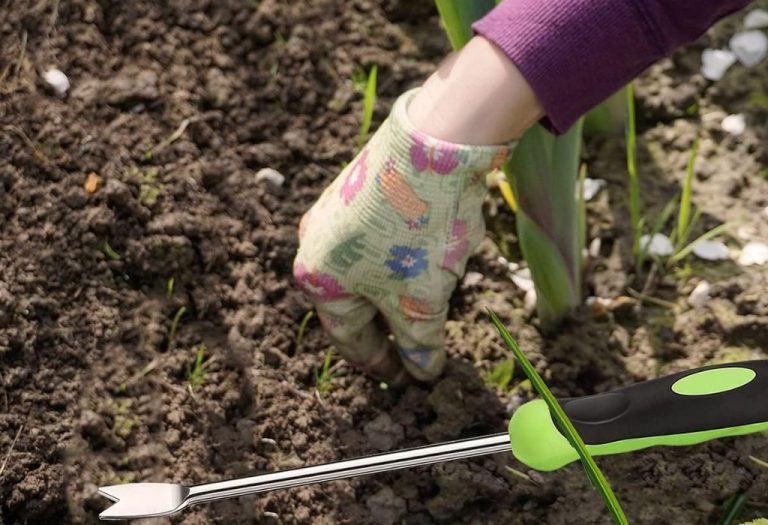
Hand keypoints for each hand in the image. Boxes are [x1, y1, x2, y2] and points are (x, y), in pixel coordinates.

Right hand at [293, 89, 511, 382]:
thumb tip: (423, 373)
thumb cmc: (417, 234)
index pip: (350, 339)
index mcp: (318, 280)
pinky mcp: (360, 189)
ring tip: (433, 298)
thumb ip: (419, 345)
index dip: (381, 364)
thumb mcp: (421, 302)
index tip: (406, 379)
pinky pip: (379, 240)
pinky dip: (403, 258)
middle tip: (419, 346)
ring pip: (370, 271)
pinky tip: (431, 255)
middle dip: (391, 326)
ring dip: (400, 291)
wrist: (435, 144)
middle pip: (357, 303)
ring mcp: (335, 213)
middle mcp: (316, 245)